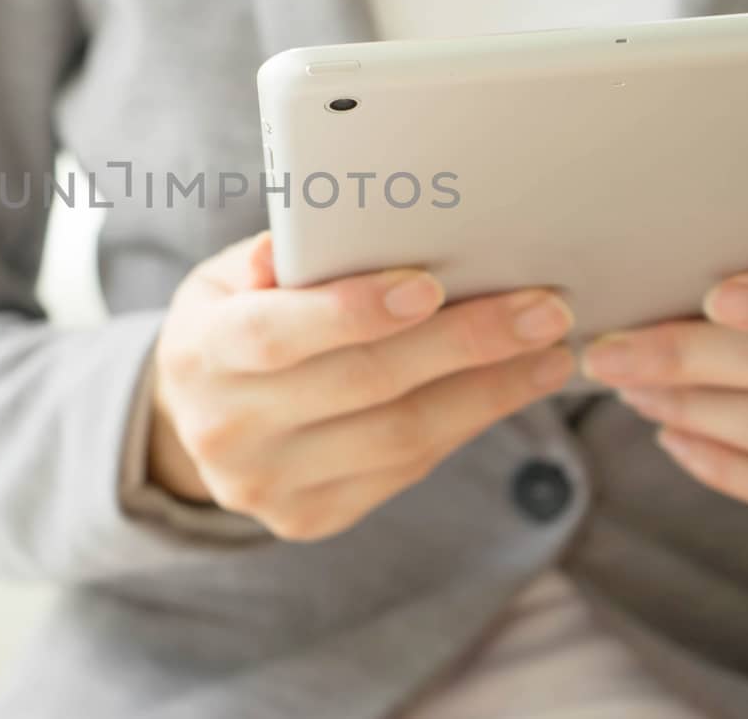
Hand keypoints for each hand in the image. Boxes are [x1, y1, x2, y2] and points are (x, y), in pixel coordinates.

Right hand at [149, 232, 575, 540]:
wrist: (196, 423)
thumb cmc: (231, 322)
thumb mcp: (227, 277)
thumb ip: (278, 256)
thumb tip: (341, 228)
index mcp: (198, 354)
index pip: (275, 334)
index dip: (352, 311)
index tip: (431, 284)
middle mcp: (228, 429)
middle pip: (362, 385)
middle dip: (462, 344)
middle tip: (543, 309)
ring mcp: (269, 485)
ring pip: (399, 437)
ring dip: (488, 391)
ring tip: (551, 351)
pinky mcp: (311, 518)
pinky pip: (407, 470)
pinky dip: (466, 422)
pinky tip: (510, 387)